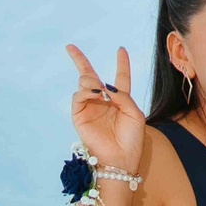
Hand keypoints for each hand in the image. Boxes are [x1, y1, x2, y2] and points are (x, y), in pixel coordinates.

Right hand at [65, 44, 149, 175]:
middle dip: (79, 59)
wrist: (120, 158)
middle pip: (91, 75)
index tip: (121, 49)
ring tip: (97, 88)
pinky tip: (94, 94)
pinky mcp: (79, 115)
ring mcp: (89, 107)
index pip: (121, 78)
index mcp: (121, 100)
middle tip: (70, 47)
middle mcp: (103, 101)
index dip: (122, 63)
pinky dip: (85, 91)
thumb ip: (123, 96)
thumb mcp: (135, 114)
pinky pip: (78, 96)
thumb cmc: (131, 139)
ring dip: (90, 81)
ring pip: (84, 83)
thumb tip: (104, 85)